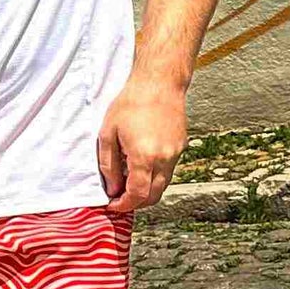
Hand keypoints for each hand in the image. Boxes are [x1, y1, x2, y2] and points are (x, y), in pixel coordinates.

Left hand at [97, 78, 187, 215]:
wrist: (159, 83)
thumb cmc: (131, 103)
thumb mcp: (108, 134)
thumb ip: (109, 166)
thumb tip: (112, 188)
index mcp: (144, 157)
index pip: (136, 195)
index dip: (123, 205)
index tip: (113, 205)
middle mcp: (164, 159)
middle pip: (153, 196)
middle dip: (135, 203)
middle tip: (120, 198)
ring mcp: (175, 153)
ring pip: (163, 185)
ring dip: (146, 190)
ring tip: (129, 179)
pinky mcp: (181, 146)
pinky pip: (168, 170)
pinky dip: (155, 175)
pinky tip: (142, 164)